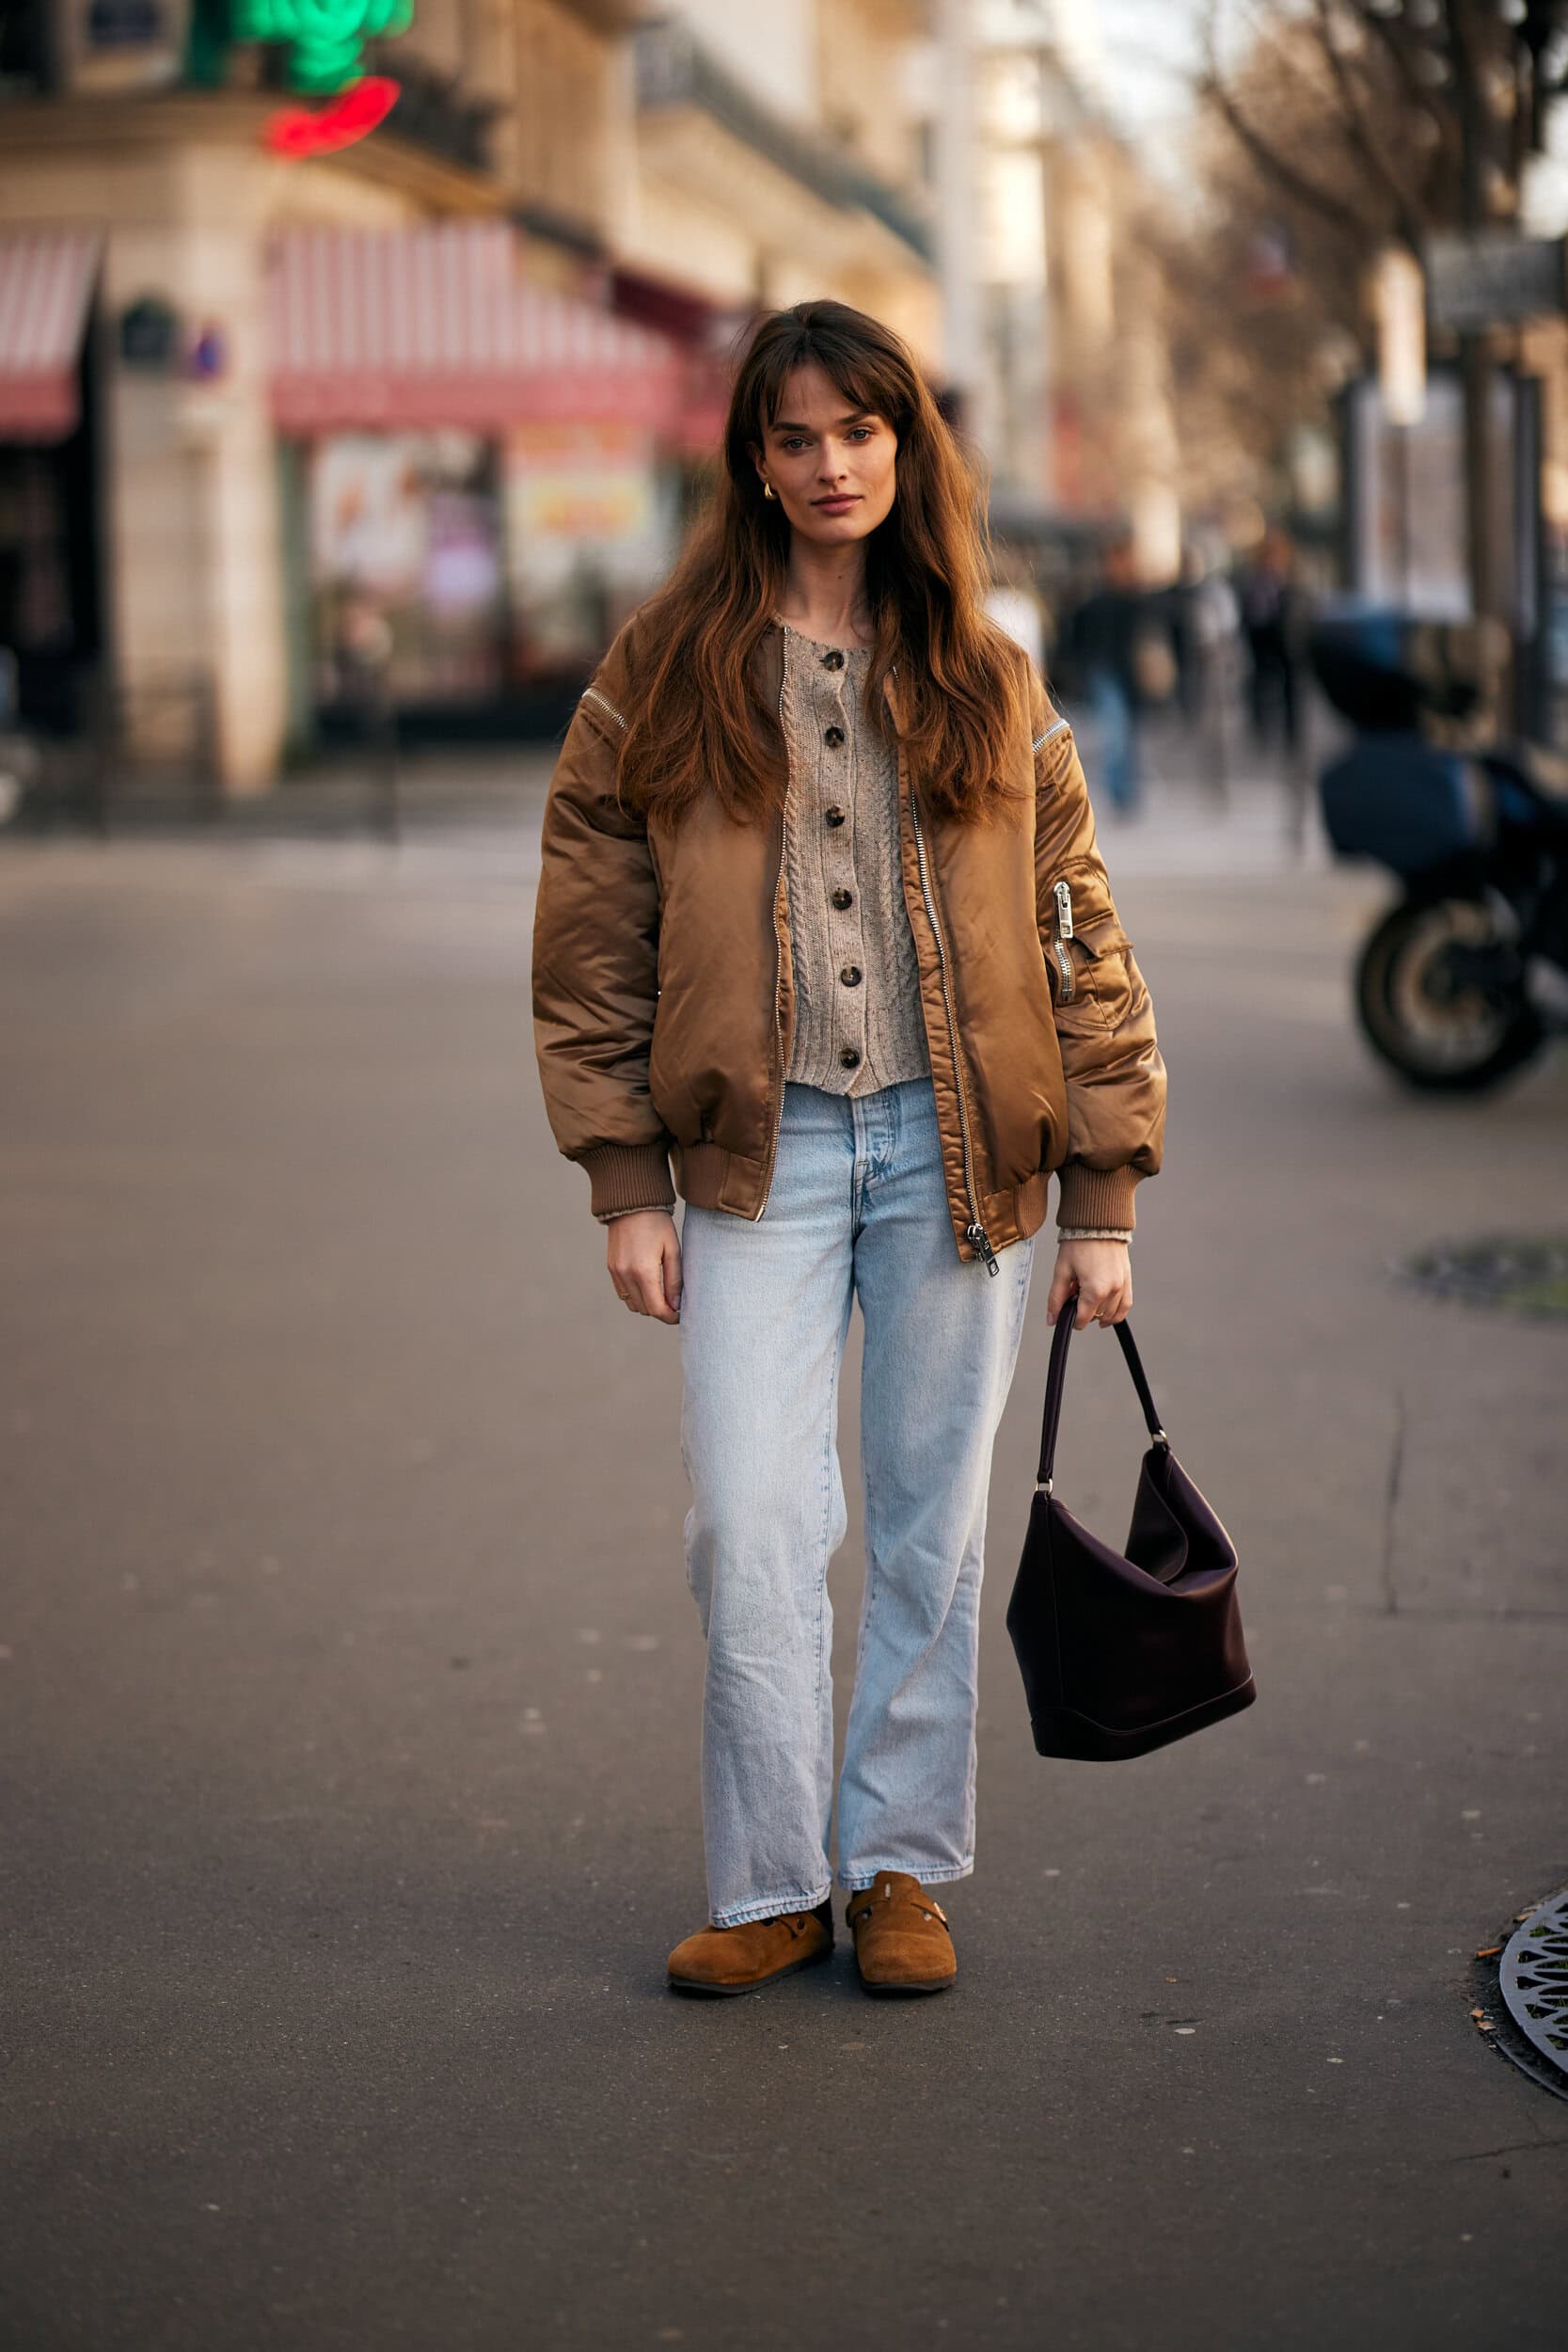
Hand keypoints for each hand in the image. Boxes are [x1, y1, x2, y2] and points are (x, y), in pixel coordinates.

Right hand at [607, 1209, 681, 1324]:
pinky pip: (622, 1293)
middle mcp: (626, 1275)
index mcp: (644, 1271)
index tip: (680, 1316)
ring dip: (647, 1305)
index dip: (670, 1317)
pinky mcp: (611, 1268)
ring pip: (632, 1304)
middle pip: (644, 1309)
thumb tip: (675, 1305)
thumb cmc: (657, 1224)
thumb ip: (674, 1280)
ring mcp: (616, 1272)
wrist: (632, 1204)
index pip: (656, 1309)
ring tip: (662, 1295)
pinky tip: (647, 1285)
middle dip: (660, 1311)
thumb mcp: (673, 1250)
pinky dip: (635, 1296)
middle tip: (674, 1304)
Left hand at [1045, 1237, 1130, 1328]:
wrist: (1097, 1223)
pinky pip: (1126, 1305)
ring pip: (1113, 1314)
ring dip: (1099, 1314)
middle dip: (1083, 1312)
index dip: (1072, 1320)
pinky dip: (1117, 1312)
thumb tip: (1052, 1319)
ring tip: (1088, 1300)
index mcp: (1095, 1290)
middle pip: (1097, 1317)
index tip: (1066, 1312)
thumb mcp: (1062, 1271)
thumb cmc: (1079, 1243)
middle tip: (1074, 1296)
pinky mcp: (1128, 1279)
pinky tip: (1107, 1312)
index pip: (1083, 1320)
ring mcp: (1123, 1285)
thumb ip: (1056, 1298)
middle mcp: (1112, 1290)